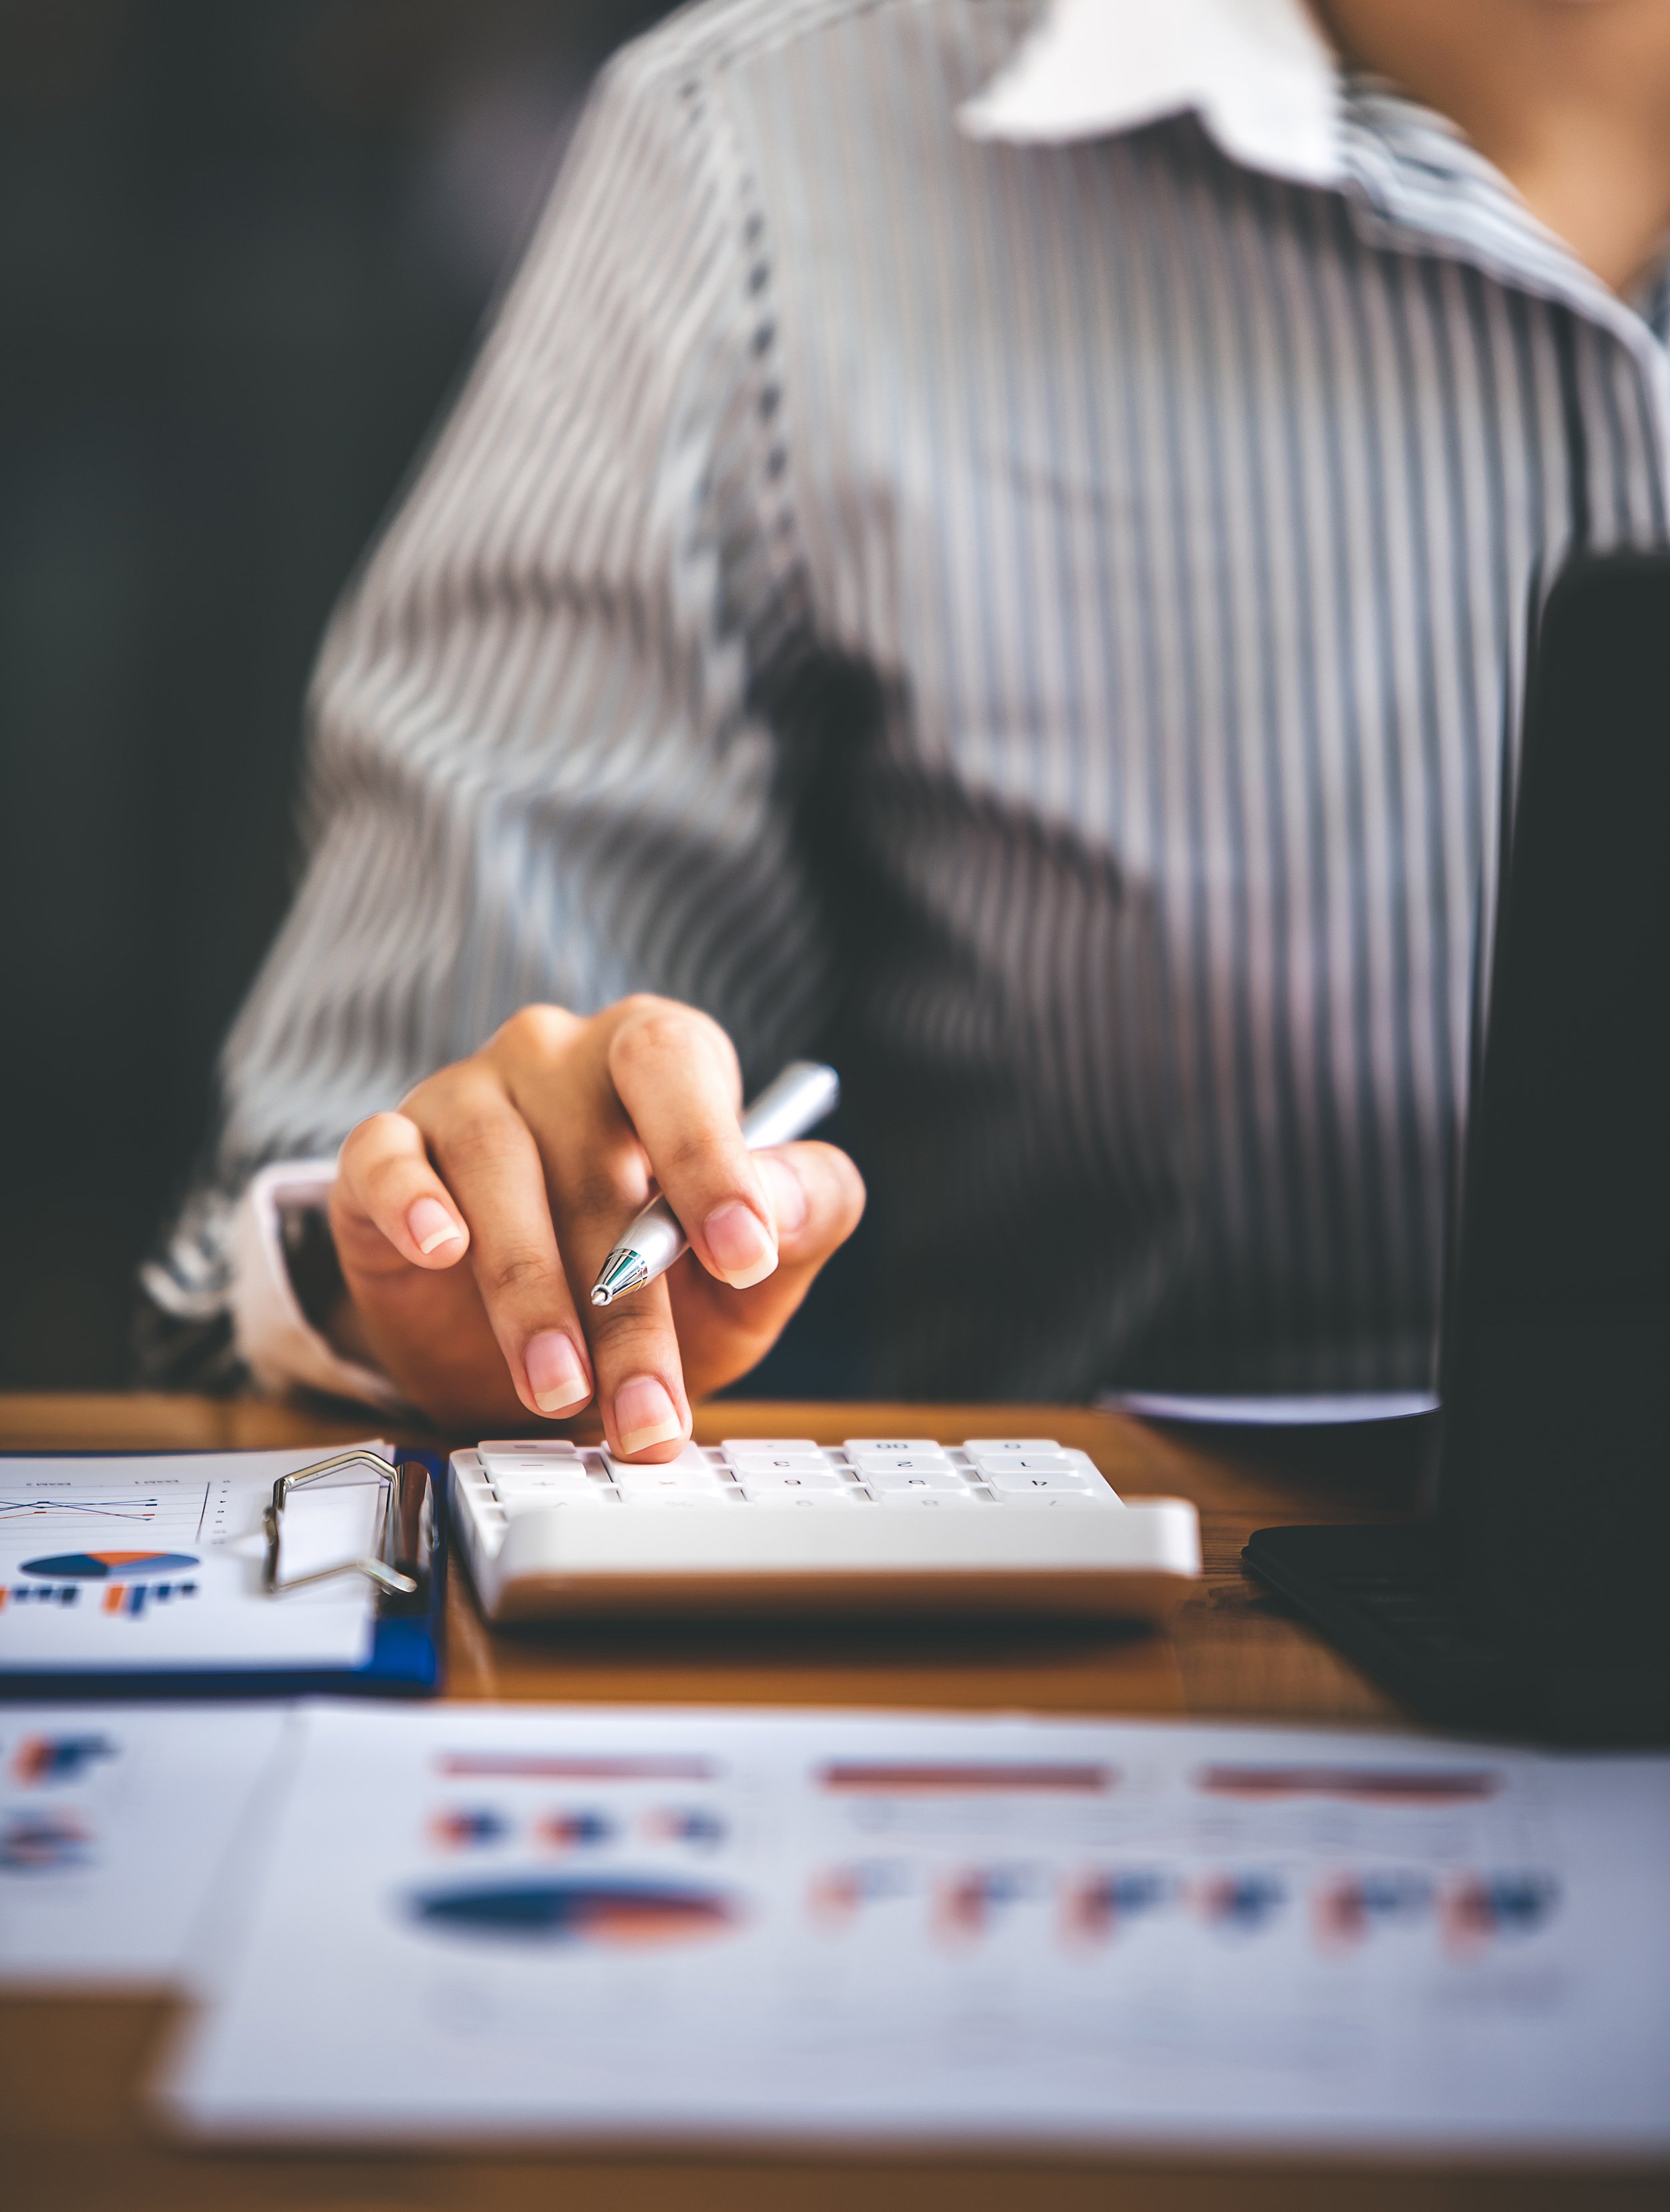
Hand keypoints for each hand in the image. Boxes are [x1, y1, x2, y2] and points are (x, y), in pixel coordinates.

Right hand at [326, 998, 864, 1454]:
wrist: (526, 1355)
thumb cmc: (656, 1291)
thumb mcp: (752, 1275)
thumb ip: (804, 1219)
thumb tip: (786, 1204)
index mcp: (655, 1059)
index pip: (676, 1065)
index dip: (710, 1157)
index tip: (745, 1259)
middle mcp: (558, 1059)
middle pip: (591, 1149)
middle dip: (626, 1293)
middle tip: (647, 1402)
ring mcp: (466, 1095)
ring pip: (495, 1169)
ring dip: (531, 1293)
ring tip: (561, 1391)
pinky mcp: (385, 1150)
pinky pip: (386, 1157)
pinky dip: (411, 1201)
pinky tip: (442, 1250)